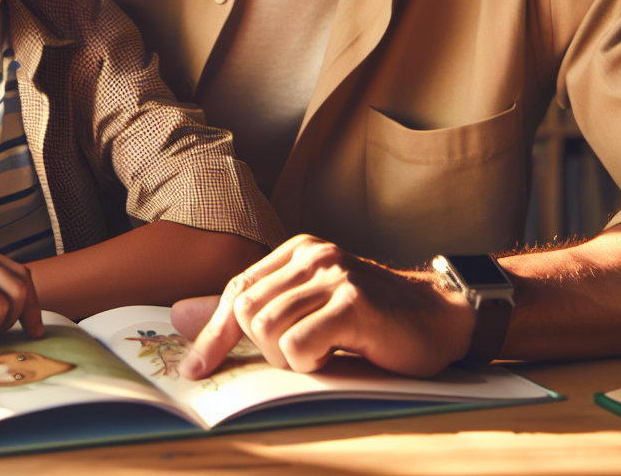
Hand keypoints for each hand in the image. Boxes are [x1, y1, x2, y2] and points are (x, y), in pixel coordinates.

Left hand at [173, 234, 474, 378]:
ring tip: (321, 354)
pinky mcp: (354, 303)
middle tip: (299, 355)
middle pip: (247, 311)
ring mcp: (334, 275)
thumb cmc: (372, 317)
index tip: (195, 370)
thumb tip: (181, 316)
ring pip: (269, 330)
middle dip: (263, 348)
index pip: (237, 290)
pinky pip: (299, 345)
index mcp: (297, 250)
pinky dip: (309, 363)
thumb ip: (251, 310)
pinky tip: (336, 355)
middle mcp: (312, 254)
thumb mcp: (308, 306)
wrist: (439, 317)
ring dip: (288, 359)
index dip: (214, 333)